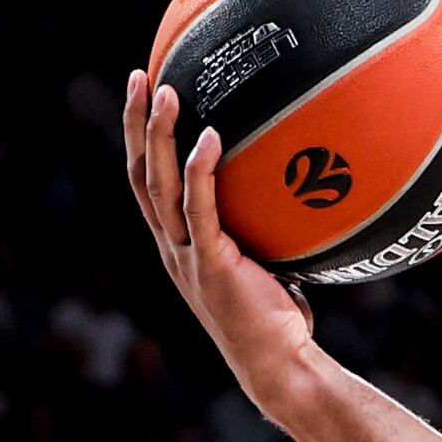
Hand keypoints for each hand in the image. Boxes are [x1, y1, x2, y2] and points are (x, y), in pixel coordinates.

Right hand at [121, 71, 316, 406]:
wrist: (280, 367)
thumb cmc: (280, 320)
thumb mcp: (271, 263)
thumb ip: (270, 228)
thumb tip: (306, 187)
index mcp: (179, 245)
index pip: (149, 182)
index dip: (141, 139)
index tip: (146, 95)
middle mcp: (172, 247)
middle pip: (139, 173)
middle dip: (135, 123)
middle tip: (140, 74)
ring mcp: (186, 258)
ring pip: (158, 185)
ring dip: (156, 135)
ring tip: (164, 90)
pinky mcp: (210, 267)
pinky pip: (200, 209)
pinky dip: (201, 171)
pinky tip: (210, 136)